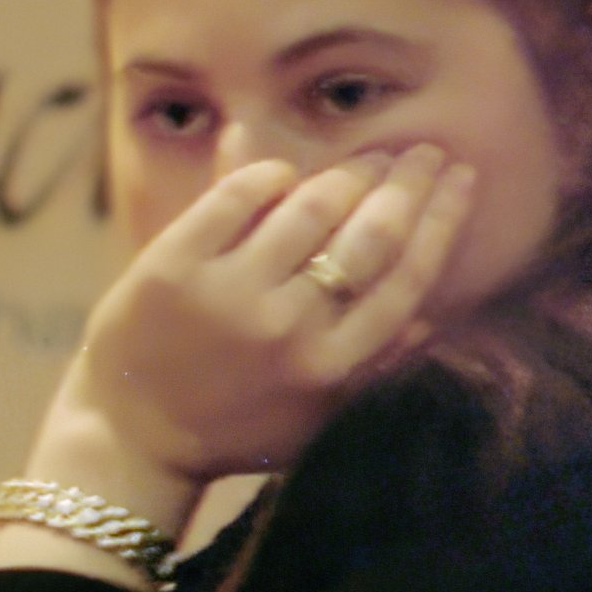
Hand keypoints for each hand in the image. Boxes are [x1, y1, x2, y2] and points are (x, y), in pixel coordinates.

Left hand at [51, 147, 479, 494]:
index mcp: (332, 365)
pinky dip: (266, 174)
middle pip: (370, 235)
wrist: (130, 440)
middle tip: (424, 152)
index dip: (442, 218)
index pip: (407, 276)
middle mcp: (288, 327)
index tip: (461, 178)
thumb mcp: (316, 416)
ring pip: (310, 208)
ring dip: (349, 174)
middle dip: (407, 182)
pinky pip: (233, 198)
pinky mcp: (171, 267)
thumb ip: (373, 368)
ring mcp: (228, 293)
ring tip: (366, 160)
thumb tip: (433, 319)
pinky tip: (283, 172)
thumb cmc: (232, 429)